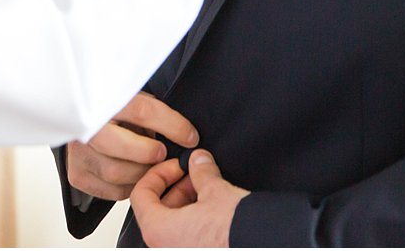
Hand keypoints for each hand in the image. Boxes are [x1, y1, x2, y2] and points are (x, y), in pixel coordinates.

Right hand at [66, 91, 199, 200]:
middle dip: (151, 154)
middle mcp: (87, 127)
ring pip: (118, 173)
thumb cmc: (111, 106)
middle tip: (165, 154)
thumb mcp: (132, 96)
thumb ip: (151, 111)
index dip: (172, 126)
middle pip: (124, 148)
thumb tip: (184, 133)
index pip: (142, 112)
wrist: (79, 115)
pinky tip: (135, 173)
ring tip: (152, 165)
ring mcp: (80, 153)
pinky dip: (131, 186)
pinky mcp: (78, 174)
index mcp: (103, 100)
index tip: (190, 136)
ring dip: (143, 173)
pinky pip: (112, 191)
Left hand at [131, 148, 247, 247]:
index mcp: (158, 231)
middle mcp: (164, 247)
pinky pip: (186, 236)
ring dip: (188, 203)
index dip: (158, 174)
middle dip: (177, 188)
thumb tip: (199, 161)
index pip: (140, 195)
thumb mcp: (216, 191)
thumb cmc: (234, 231)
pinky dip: (196, 221)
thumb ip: (201, 172)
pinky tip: (215, 209)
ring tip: (209, 190)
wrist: (264, 245)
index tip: (176, 166)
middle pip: (157, 210)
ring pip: (173, 225)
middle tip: (195, 176)